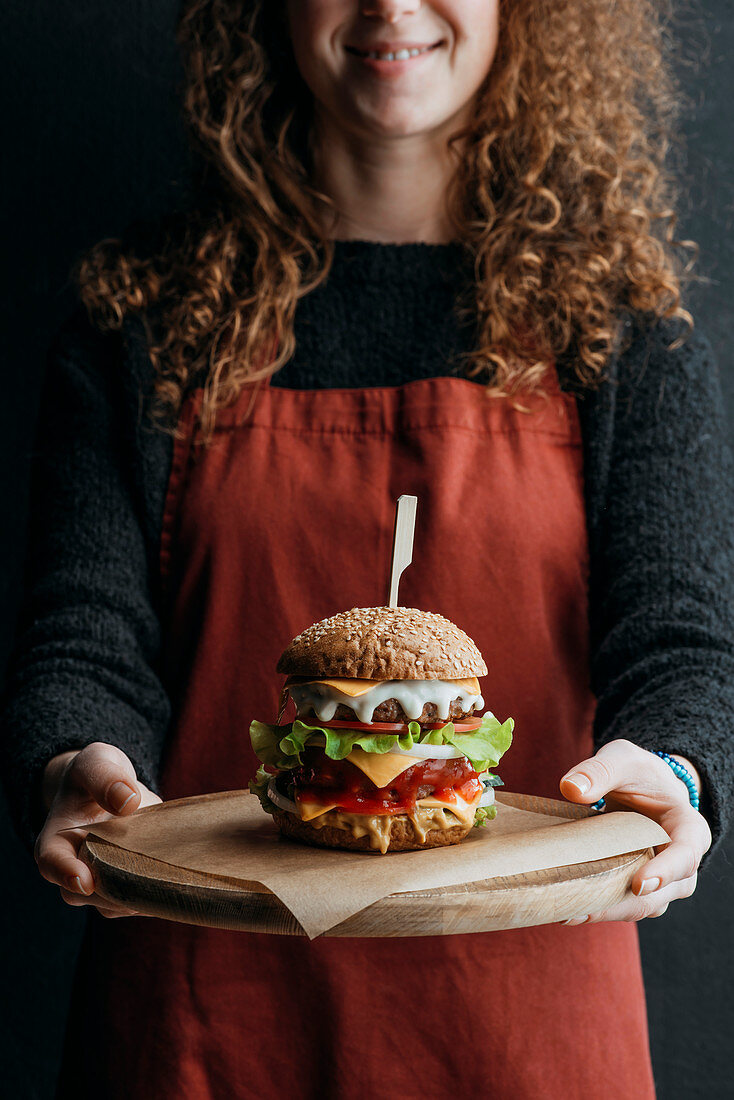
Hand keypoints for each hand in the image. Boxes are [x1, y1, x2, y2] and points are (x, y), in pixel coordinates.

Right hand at [35, 742, 160, 917]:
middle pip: (86, 894)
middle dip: (112, 890)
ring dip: (137, 897)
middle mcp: (75, 868)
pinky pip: (138, 902)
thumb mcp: (97, 762)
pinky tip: (176, 881)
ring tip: (164, 876)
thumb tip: (127, 802)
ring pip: (115, 904)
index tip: (85, 881)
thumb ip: (106, 777)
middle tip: (143, 873)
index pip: (52, 863)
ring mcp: (103, 880)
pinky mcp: (129, 883)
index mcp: (56, 842)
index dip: (66, 874)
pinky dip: (155, 896)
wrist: (111, 788)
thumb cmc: (97, 774)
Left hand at [558, 739, 711, 923]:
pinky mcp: (639, 888)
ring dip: (609, 912)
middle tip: (586, 908)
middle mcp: (682, 862)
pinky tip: (568, 910)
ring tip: (571, 912)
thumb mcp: (622, 759)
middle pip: (661, 893)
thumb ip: (600, 770)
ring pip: (642, 907)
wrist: (643, 787)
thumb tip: (571, 789)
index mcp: (689, 829)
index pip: (686, 854)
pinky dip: (600, 909)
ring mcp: (663, 880)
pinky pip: (624, 906)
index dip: (666, 871)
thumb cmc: (638, 772)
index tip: (639, 883)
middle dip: (625, 903)